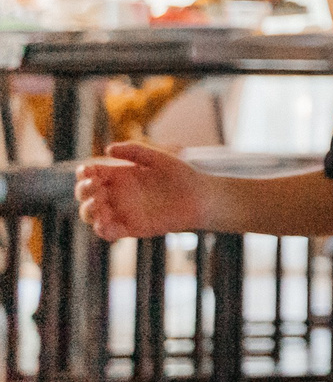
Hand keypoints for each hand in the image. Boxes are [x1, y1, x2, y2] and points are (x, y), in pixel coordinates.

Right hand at [76, 142, 213, 240]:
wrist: (201, 197)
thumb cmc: (181, 175)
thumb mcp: (158, 158)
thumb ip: (135, 151)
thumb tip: (108, 150)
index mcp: (119, 175)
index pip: (90, 175)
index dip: (84, 173)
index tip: (88, 171)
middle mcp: (116, 194)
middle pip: (86, 195)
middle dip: (83, 190)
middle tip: (95, 186)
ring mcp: (121, 211)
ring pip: (91, 214)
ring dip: (88, 210)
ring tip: (98, 203)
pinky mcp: (131, 227)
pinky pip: (109, 232)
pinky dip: (102, 229)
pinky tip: (104, 222)